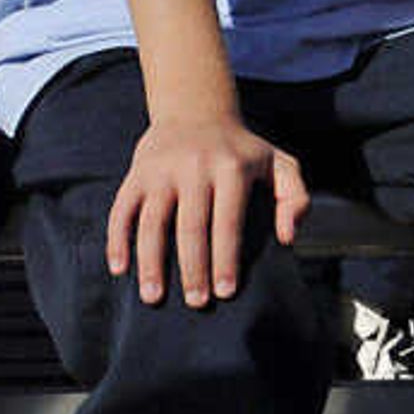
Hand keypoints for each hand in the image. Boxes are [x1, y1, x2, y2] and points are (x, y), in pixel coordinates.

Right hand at [108, 108, 307, 306]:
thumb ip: (296, 197)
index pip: (228, 221)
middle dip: (193, 268)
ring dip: (151, 262)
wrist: (196, 110)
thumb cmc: (242, 151)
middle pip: (190, 226)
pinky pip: (122, 210)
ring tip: (154, 298)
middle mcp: (195, 166)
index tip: (226, 292)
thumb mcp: (279, 164)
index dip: (226, 259)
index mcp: (232, 167)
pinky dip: (117, 240)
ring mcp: (162, 170)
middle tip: (197, 303)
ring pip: (152, 221)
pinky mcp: (137, 173)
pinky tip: (119, 269)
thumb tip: (287, 237)